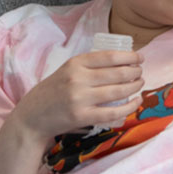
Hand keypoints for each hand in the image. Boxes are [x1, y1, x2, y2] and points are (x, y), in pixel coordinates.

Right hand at [10, 50, 143, 142]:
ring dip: (135, 87)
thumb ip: (89, 66)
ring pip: (118, 91)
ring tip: (140, 84)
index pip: (109, 56)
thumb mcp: (67, 71)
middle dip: (135, 72)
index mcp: (75, 63)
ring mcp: (79, 98)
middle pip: (118, 73)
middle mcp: (77, 79)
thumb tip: (122, 62)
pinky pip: (113, 112)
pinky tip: (136, 102)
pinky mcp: (81, 116)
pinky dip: (130, 107)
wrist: (32, 117)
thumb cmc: (54, 91)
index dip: (129, 56)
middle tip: (140, 73)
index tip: (140, 58)